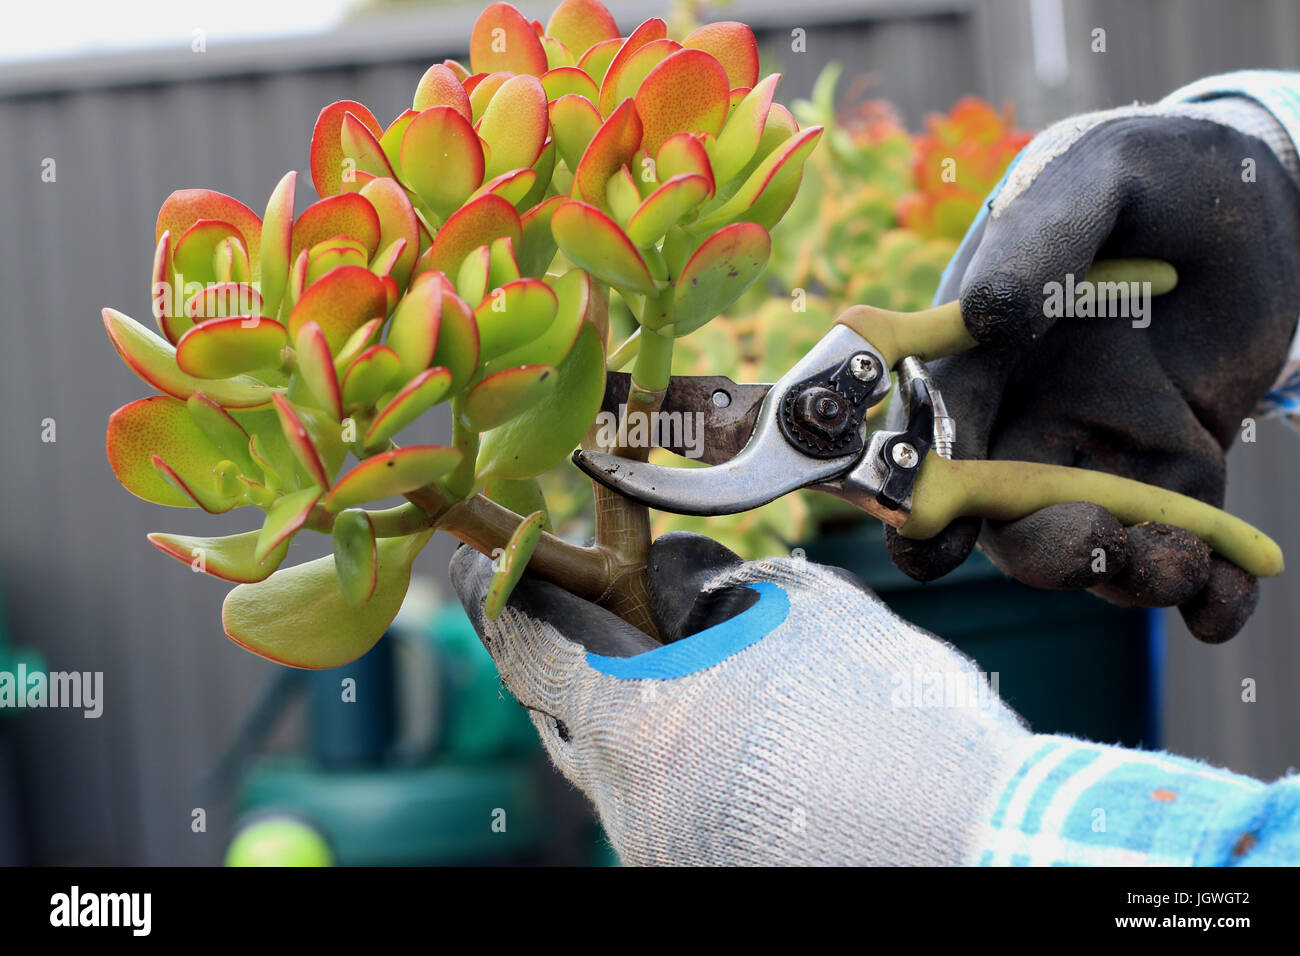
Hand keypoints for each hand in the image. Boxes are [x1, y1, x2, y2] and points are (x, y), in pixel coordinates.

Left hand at [450, 532, 1028, 865]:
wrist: (976, 836)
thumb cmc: (890, 717)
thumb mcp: (802, 609)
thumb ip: (718, 585)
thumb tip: (675, 578)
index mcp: (637, 725)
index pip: (527, 655)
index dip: (499, 603)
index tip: (485, 571)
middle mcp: (630, 804)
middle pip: (563, 721)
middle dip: (572, 665)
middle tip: (595, 620)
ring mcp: (665, 853)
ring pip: (613, 771)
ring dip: (631, 719)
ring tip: (683, 678)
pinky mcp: (703, 876)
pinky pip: (659, 808)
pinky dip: (673, 765)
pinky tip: (728, 739)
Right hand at [886, 103, 1299, 642]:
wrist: (1260, 189)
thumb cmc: (1154, 170)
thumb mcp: (1095, 178)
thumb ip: (1038, 236)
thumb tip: (985, 313)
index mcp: (982, 352)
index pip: (937, 431)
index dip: (927, 490)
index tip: (939, 534)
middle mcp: (1027, 411)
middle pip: (1006, 513)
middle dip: (1042, 549)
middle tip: (1098, 542)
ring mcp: (1102, 446)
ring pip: (1090, 541)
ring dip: (1128, 576)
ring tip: (1187, 560)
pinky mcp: (1178, 466)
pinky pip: (1179, 540)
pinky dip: (1206, 590)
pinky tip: (1231, 599)